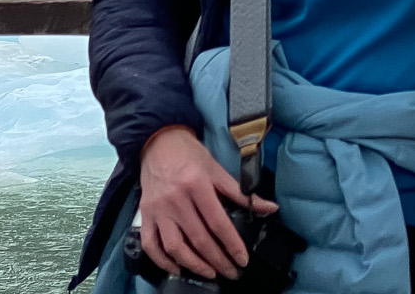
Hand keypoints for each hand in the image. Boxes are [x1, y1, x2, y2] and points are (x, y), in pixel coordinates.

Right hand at [137, 126, 278, 281]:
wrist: (158, 141)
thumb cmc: (190, 155)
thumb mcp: (217, 169)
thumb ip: (242, 193)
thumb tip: (270, 208)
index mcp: (197, 184)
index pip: (218, 222)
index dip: (232, 244)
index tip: (242, 260)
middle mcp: (176, 199)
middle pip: (199, 239)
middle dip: (218, 260)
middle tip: (231, 272)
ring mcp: (158, 209)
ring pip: (175, 247)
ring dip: (194, 265)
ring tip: (210, 273)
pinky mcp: (145, 215)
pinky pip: (151, 245)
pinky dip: (163, 262)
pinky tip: (178, 269)